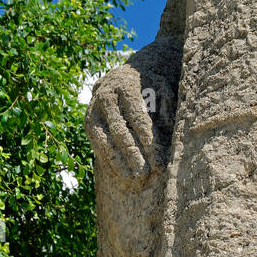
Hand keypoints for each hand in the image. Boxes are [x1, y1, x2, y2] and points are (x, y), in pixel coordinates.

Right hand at [85, 64, 172, 189]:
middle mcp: (106, 98)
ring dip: (118, 161)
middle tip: (145, 173)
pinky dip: (108, 160)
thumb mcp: (160, 88)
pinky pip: (97, 145)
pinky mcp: (89, 123)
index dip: (146, 136)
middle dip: (132, 153)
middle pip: (119, 129)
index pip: (137, 114)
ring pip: (104, 140)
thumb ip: (165, 105)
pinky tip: (120, 175)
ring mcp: (93, 111)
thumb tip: (168, 128)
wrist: (118, 77)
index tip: (157, 155)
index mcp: (125, 87)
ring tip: (132, 179)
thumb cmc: (147, 86)